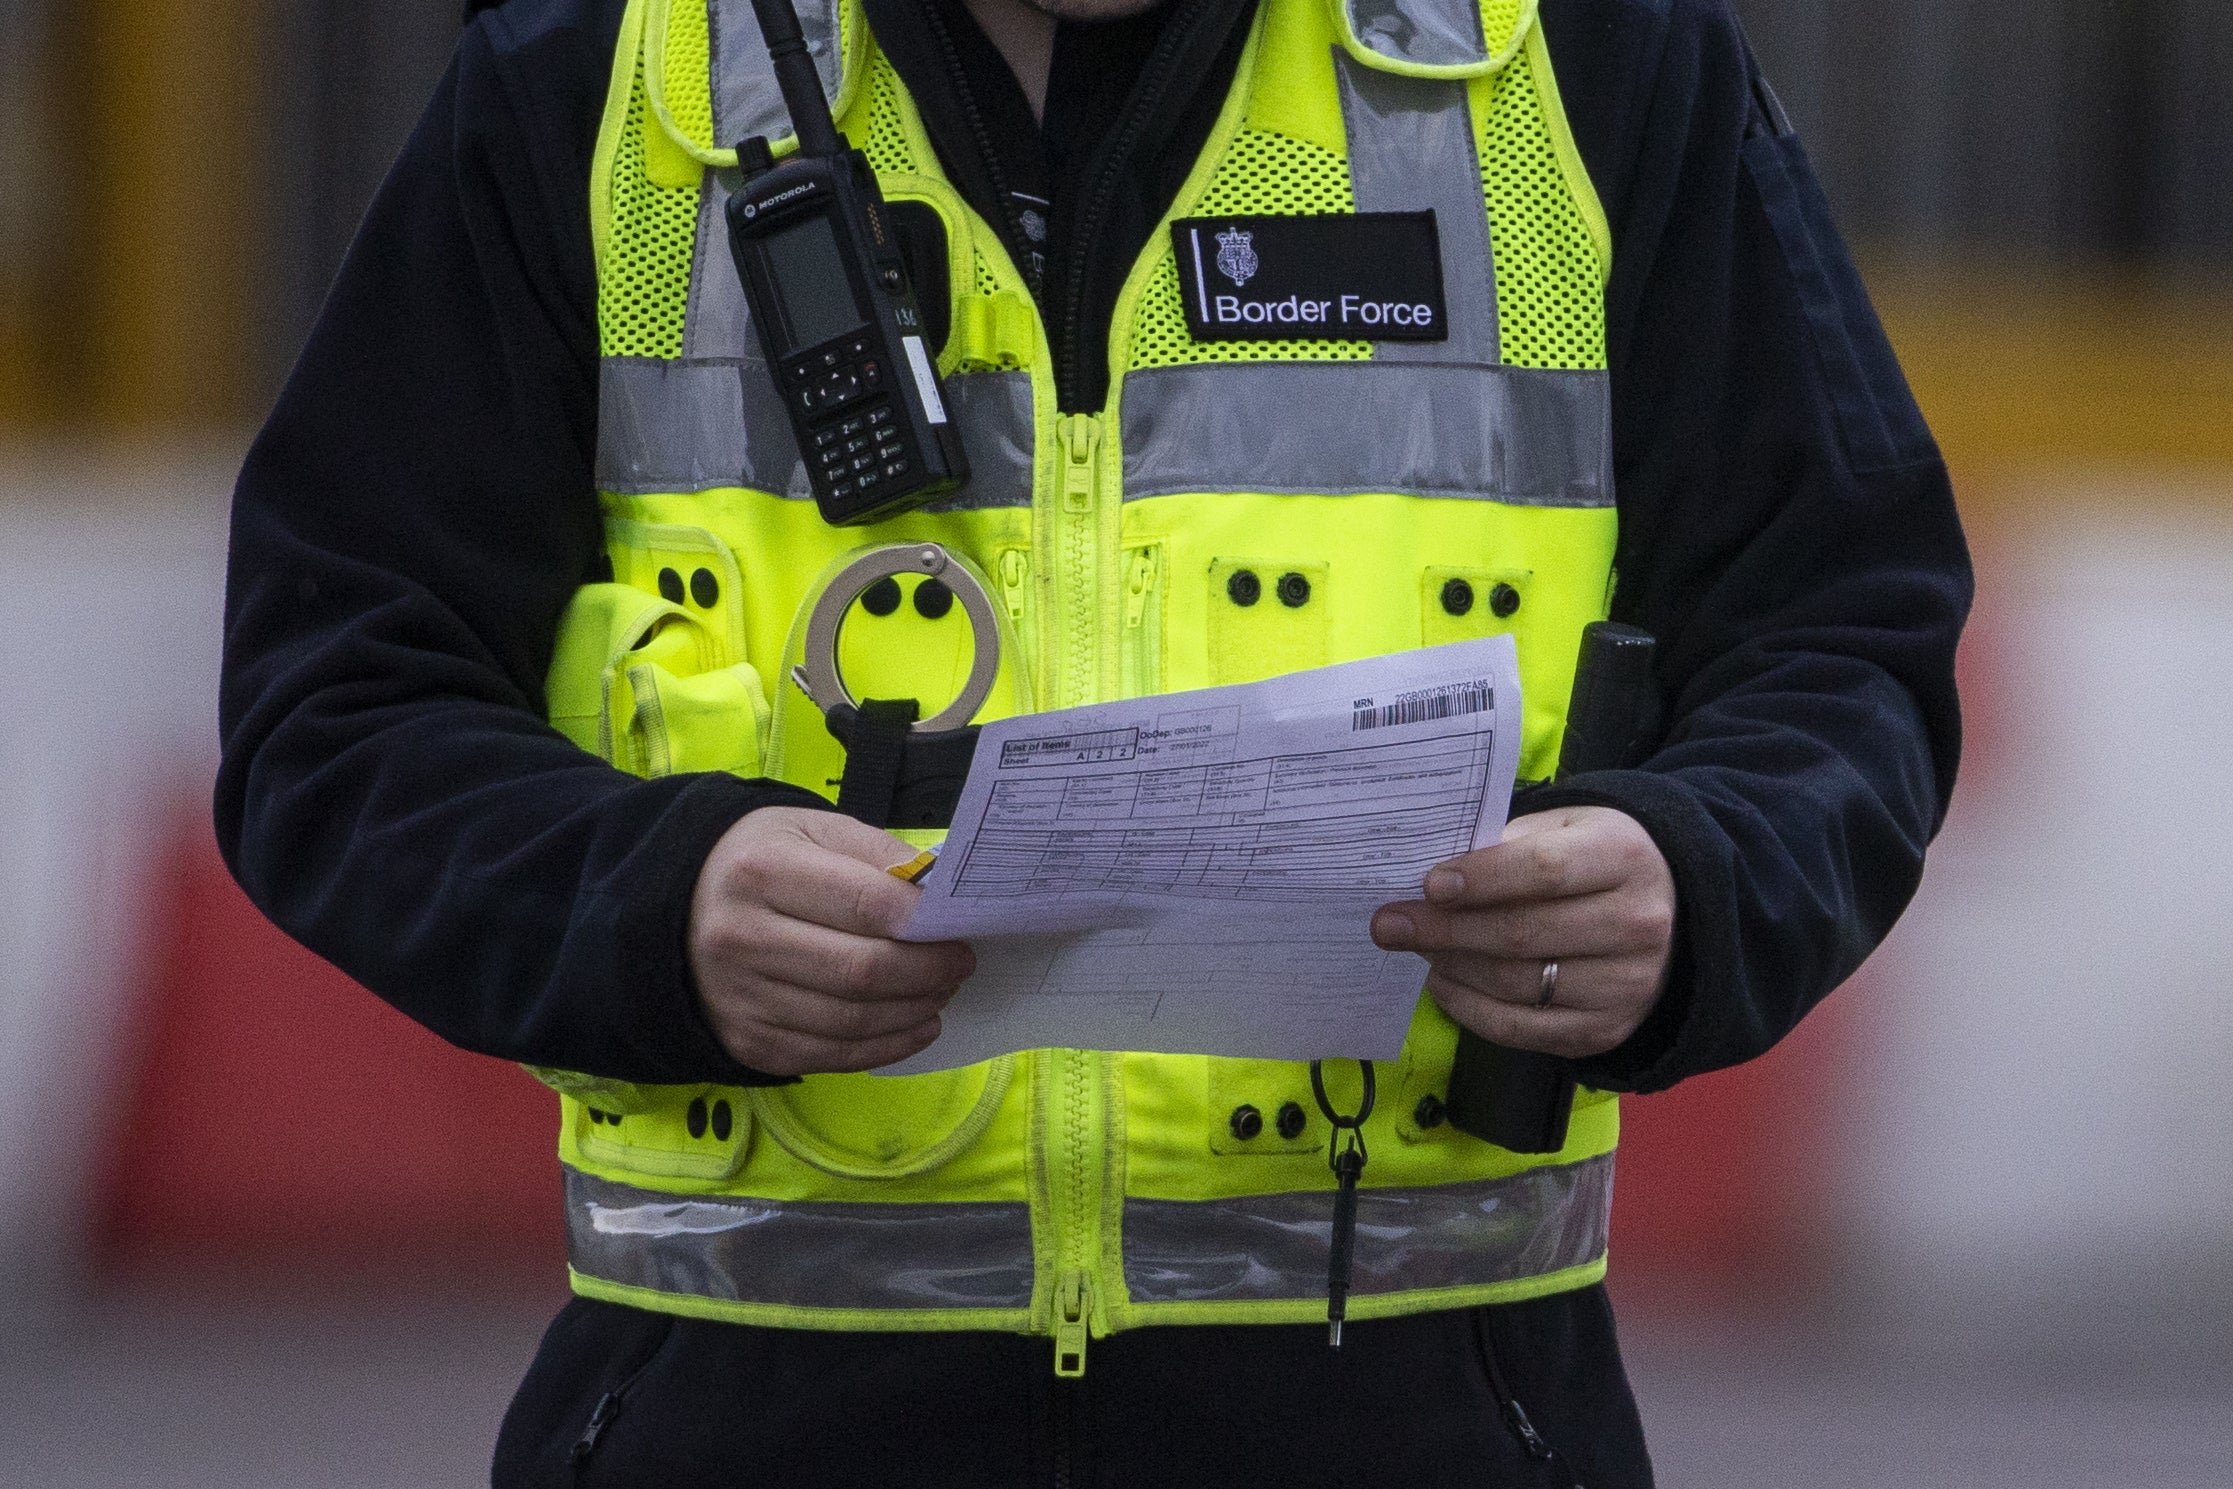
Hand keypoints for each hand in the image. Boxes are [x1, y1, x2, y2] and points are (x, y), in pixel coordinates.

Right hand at [689, 807, 974, 1074]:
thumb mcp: (813, 830)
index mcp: (763, 871)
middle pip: (862, 972)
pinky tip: (915, 1026)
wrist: (680, 908)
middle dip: (928, 973)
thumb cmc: (764, 861)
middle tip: (959, 965)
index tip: (961, 928)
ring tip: (941, 993)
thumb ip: (878, 856)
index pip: (866, 904)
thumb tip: (942, 896)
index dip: (925, 924)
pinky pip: (831, 1055)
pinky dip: (886, 1046)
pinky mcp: (747, 1042)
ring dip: (913, 1012)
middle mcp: (742, 937)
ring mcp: (740, 997)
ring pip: (852, 1021)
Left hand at [1369, 806, 1674, 1059]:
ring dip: (1453, 966)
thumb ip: (1507, 843)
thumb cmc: (1594, 861)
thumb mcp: (1565, 828)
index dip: (1482, 879)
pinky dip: (1470, 1009)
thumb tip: (1431, 877)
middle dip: (1446, 929)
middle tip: (1389, 923)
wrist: (1669, 914)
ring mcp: (1625, 985)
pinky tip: (1443, 983)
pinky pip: (1521, 1029)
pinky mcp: (1604, 1030)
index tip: (1428, 885)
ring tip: (1416, 948)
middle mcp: (1636, 924)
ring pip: (1516, 983)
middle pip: (1522, 934)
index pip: (1544, 871)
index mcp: (1624, 857)